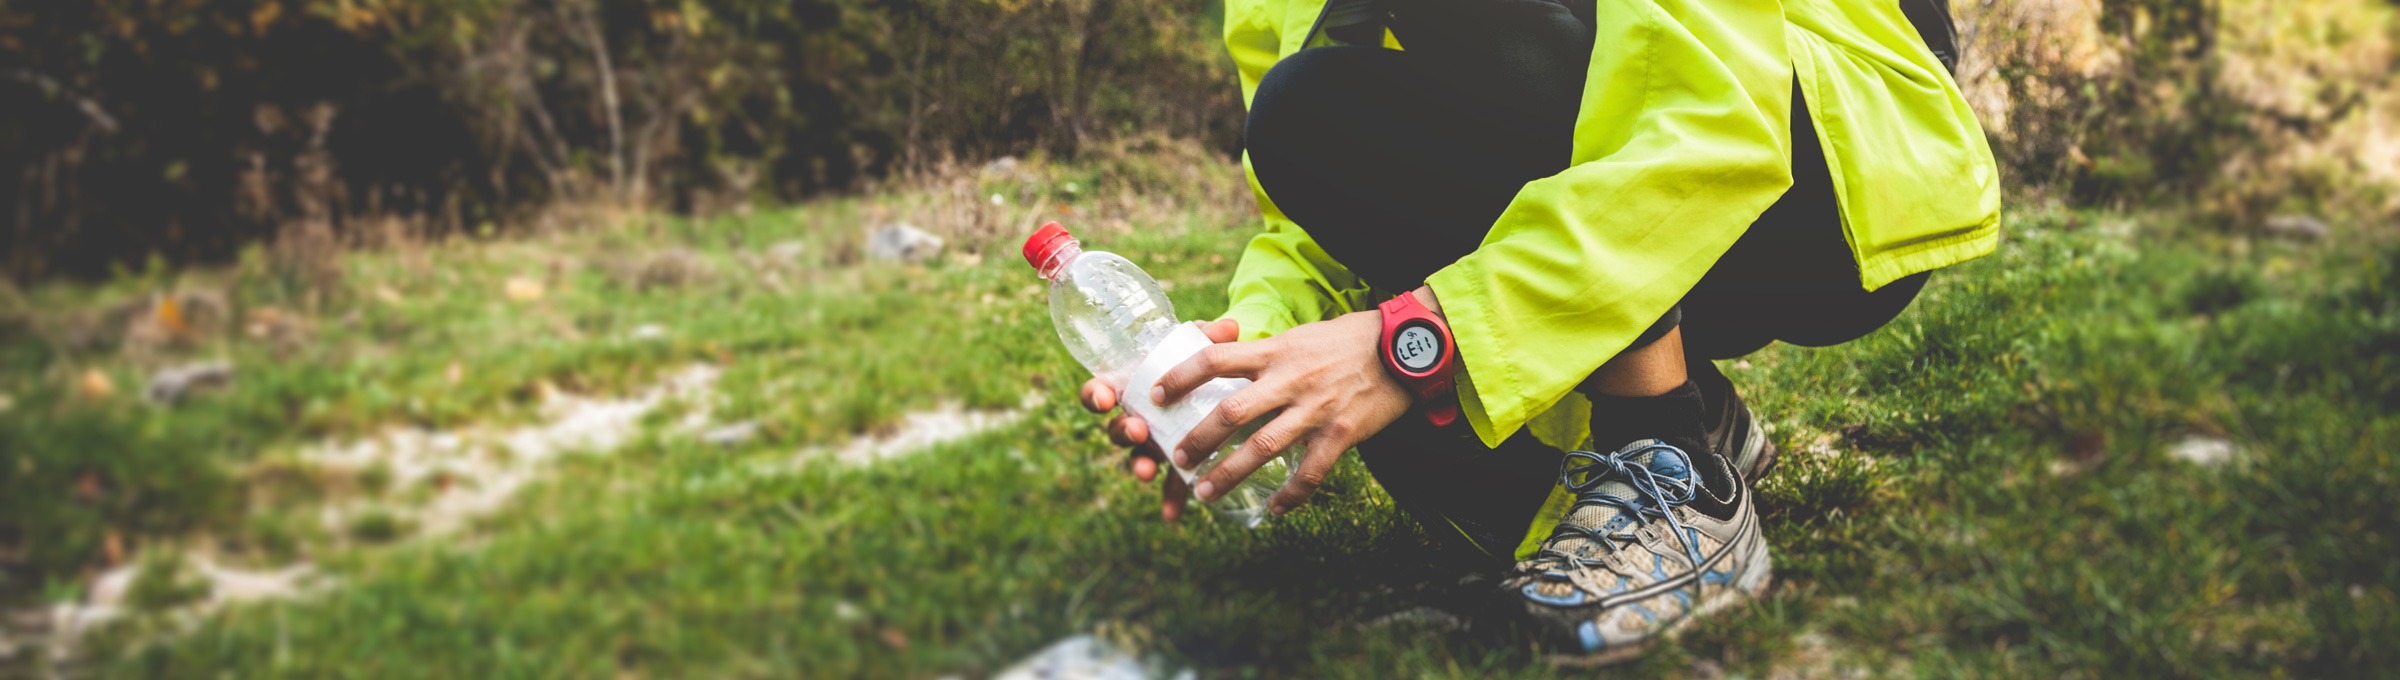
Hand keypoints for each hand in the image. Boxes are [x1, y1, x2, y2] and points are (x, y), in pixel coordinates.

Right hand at [1078, 318, 1242, 521]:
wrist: (1219, 386)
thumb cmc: (1201, 362)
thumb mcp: (1203, 346)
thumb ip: (1212, 337)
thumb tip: (1230, 326)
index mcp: (1131, 386)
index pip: (1099, 391)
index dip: (1096, 395)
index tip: (1105, 397)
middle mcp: (1136, 416)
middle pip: (1116, 429)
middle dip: (1123, 432)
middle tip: (1139, 430)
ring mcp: (1153, 442)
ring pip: (1137, 457)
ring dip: (1139, 465)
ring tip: (1147, 471)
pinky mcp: (1174, 461)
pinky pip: (1168, 483)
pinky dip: (1169, 497)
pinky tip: (1172, 514)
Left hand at [1155, 308, 1415, 515]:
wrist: (1407, 347)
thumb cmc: (1349, 339)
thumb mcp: (1300, 334)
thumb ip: (1265, 350)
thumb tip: (1225, 350)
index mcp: (1276, 352)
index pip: (1215, 360)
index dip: (1180, 377)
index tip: (1156, 395)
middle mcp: (1290, 380)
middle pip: (1230, 413)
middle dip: (1197, 440)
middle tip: (1174, 460)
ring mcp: (1316, 410)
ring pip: (1262, 448)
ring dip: (1229, 474)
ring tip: (1205, 494)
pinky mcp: (1342, 434)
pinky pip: (1310, 473)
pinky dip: (1291, 495)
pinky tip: (1275, 510)